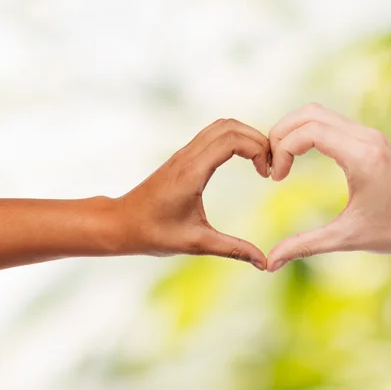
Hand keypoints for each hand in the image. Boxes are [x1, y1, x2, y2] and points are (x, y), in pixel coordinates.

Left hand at [117, 119, 270, 269]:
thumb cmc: (154, 234)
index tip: (266, 173)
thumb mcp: (196, 244)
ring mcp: (184, 154)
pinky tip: (243, 161)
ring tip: (260, 162)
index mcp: (192, 173)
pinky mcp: (183, 157)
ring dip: (246, 137)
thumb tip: (263, 263)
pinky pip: (213, 135)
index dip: (257, 149)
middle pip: (230, 126)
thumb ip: (233, 249)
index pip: (231, 140)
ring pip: (221, 126)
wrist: (121, 223)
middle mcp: (188, 156)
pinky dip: (234, 140)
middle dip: (257, 140)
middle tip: (269, 166)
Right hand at [267, 104, 390, 271]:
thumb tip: (270, 263)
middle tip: (272, 164)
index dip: (283, 149)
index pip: (309, 131)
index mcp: (362, 157)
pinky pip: (329, 121)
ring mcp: (368, 133)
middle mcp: (366, 137)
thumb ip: (305, 246)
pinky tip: (299, 156)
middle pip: (309, 113)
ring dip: (293, 130)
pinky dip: (307, 132)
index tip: (277, 178)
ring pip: (318, 112)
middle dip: (281, 134)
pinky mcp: (368, 136)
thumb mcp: (346, 238)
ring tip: (281, 159)